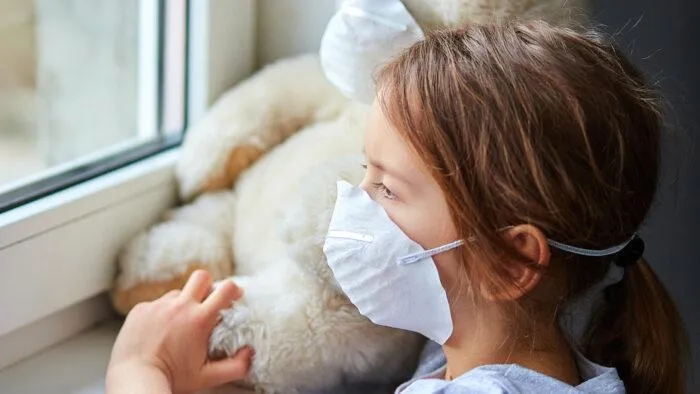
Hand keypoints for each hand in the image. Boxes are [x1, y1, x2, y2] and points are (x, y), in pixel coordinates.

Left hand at [106, 270, 252, 392]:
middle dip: (208, 285)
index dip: (234, 289)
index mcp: (200, 319)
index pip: (225, 289)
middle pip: (201, 276)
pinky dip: (160, 314)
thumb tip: (250, 352)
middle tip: (208, 301)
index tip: (234, 296)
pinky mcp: (140, 309)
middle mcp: (180, 306)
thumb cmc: (172, 379)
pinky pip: (156, 304)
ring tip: (178, 325)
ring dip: (183, 303)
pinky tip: (157, 332)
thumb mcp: (208, 377)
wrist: (134, 379)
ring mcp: (158, 306)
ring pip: (177, 293)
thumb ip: (236, 366)